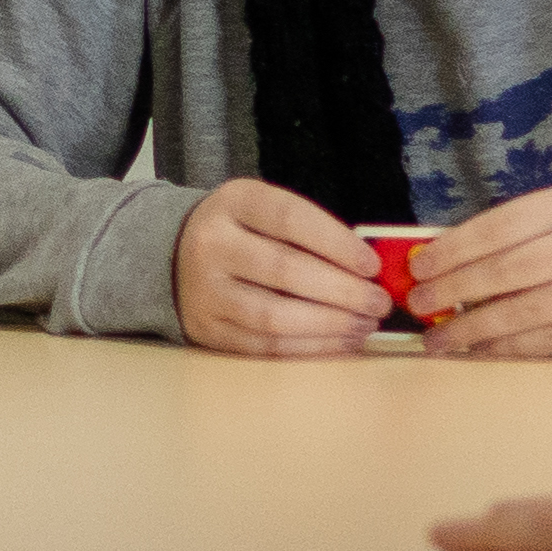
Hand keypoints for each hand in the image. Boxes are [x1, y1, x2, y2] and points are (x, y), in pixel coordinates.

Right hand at [174, 179, 391, 355]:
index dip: (337, 243)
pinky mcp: (207, 329)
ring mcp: (206, 291)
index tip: (372, 265)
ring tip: (364, 325)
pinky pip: (264, 345)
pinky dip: (308, 347)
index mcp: (233, 203)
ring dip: (329, 325)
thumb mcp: (264, 211)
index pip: (291, 219)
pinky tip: (338, 342)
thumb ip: (309, 231)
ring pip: (274, 315)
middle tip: (378, 302)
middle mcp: (212, 245)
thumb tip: (368, 269)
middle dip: (342, 291)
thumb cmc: (241, 233)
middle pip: (285, 270)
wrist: (173, 256)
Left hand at [412, 184, 551, 357]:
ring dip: (471, 329)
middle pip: (508, 271)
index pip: (502, 226)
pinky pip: (547, 342)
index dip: (454, 248)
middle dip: (454, 289)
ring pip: (523, 313)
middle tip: (418, 303)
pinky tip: (478, 351)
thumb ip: (518, 232)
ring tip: (436, 339)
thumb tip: (446, 264)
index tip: (419, 266)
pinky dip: (506, 349)